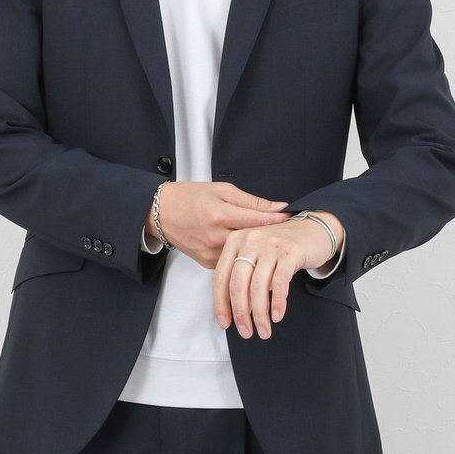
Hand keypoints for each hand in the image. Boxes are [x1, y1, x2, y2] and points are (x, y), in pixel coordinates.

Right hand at [145, 182, 290, 268]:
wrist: (161, 213)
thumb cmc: (189, 197)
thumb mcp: (221, 190)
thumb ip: (251, 201)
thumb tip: (278, 206)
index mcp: (219, 214)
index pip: (258, 220)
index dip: (279, 220)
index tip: (293, 218)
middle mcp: (215, 236)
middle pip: (254, 241)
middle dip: (273, 238)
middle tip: (289, 234)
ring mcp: (211, 252)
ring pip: (245, 255)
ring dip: (260, 250)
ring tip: (273, 243)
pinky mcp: (208, 263)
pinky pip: (232, 261)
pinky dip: (243, 256)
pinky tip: (253, 251)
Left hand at [212, 211, 344, 340]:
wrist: (313, 229)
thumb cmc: (280, 248)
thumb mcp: (255, 255)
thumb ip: (243, 276)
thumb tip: (238, 312)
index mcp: (235, 240)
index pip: (221, 277)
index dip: (220, 303)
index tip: (224, 323)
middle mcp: (250, 240)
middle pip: (238, 283)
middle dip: (240, 313)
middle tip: (246, 333)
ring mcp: (270, 244)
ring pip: (258, 286)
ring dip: (260, 314)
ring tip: (264, 331)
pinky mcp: (290, 251)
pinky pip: (280, 282)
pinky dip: (277, 302)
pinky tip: (277, 316)